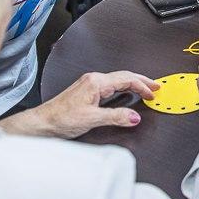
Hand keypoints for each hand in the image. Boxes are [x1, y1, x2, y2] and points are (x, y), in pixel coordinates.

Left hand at [7, 71, 158, 138]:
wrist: (42, 123)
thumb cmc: (61, 119)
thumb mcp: (92, 119)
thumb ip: (116, 117)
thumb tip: (134, 116)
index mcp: (96, 82)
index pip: (127, 79)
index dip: (143, 86)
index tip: (153, 93)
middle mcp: (93, 79)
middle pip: (124, 76)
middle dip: (142, 81)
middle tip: (156, 87)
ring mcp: (89, 84)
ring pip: (117, 79)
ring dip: (133, 83)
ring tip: (145, 89)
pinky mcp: (86, 90)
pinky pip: (111, 84)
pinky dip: (123, 87)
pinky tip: (126, 92)